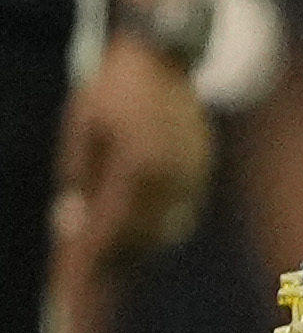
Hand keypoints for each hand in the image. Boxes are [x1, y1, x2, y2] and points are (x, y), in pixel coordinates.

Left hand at [58, 37, 209, 272]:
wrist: (161, 57)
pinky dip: (161, 223)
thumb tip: (71, 218)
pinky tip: (142, 224)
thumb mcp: (79, 128)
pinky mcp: (202, 168)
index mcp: (138, 168)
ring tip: (116, 253)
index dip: (93, 253)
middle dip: (118, 255)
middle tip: (93, 273)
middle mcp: (171, 178)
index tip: (77, 274)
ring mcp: (192, 174)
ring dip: (140, 243)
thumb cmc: (112, 89)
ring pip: (167, 226)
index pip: (112, 225)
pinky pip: (181, 209)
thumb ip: (77, 175)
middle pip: (143, 234)